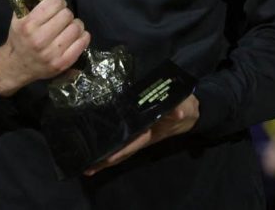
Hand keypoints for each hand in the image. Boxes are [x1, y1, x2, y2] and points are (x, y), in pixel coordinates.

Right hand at [0, 0, 89, 96]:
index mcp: (28, 25)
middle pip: (67, 14)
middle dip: (66, 13)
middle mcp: (39, 39)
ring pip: (77, 28)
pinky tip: (75, 36)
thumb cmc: (19, 37)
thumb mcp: (20, 15)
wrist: (17, 66)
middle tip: (61, 18)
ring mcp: (51, 53)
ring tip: (68, 27)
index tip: (55, 6)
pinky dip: (82, 36)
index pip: (55, 3)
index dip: (57, 2)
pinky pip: (82, 42)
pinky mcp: (62, 63)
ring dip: (75, 25)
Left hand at [84, 94, 199, 175]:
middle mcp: (142, 136)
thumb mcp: (185, 107)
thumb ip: (180, 109)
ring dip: (105, 154)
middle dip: (106, 160)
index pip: (133, 144)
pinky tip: (96, 143)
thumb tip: (177, 111)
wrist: (187, 111)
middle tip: (86, 167)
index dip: (120, 152)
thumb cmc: (185, 108)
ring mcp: (138, 133)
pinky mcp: (136, 127)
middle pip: (122, 151)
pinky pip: (122, 137)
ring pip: (120, 146)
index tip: (106, 159)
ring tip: (86, 161)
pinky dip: (110, 142)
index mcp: (151, 133)